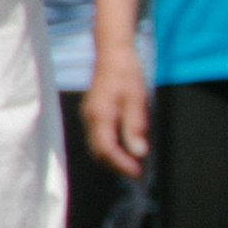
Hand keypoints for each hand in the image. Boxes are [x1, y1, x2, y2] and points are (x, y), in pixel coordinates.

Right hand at [82, 47, 150, 176]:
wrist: (112, 54)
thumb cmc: (126, 74)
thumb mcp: (137, 100)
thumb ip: (135, 127)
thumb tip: (138, 153)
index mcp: (99, 116)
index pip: (106, 150)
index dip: (121, 164)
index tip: (138, 173)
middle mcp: (89, 119)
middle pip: (98, 152)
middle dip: (117, 165)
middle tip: (137, 172)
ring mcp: (88, 116)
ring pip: (96, 146)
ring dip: (113, 158)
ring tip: (133, 163)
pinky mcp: (92, 114)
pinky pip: (97, 137)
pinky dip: (110, 148)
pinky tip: (125, 148)